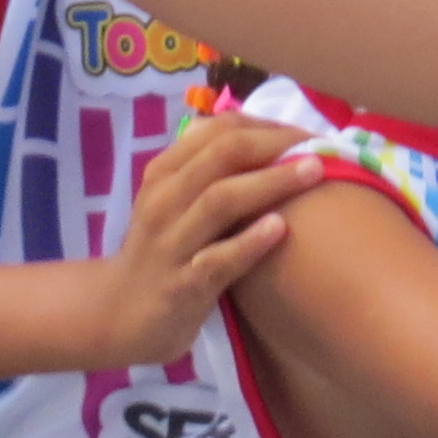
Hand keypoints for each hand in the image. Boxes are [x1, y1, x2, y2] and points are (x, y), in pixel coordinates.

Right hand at [83, 112, 321, 366]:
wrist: (118, 313)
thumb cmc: (161, 250)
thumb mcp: (173, 200)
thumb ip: (208, 169)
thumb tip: (265, 133)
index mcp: (164, 172)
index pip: (217, 131)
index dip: (266, 125)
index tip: (306, 132)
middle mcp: (164, 200)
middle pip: (222, 155)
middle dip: (275, 145)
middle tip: (320, 148)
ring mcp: (170, 243)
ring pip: (220, 200)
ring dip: (271, 182)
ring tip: (313, 173)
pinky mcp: (181, 286)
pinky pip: (217, 260)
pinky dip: (250, 242)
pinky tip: (280, 229)